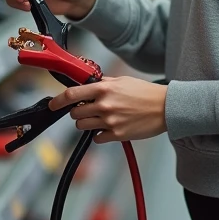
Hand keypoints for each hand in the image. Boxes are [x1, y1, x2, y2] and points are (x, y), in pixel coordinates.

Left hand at [50, 77, 167, 143]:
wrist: (165, 108)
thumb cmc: (145, 93)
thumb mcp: (122, 81)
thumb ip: (103, 83)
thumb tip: (87, 83)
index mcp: (104, 89)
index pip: (72, 94)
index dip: (58, 101)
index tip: (53, 105)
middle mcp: (104, 105)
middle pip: (75, 114)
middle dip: (79, 112)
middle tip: (89, 110)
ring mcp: (110, 121)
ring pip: (83, 126)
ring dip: (88, 123)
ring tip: (101, 118)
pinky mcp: (117, 135)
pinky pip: (97, 138)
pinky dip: (100, 134)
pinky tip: (111, 127)